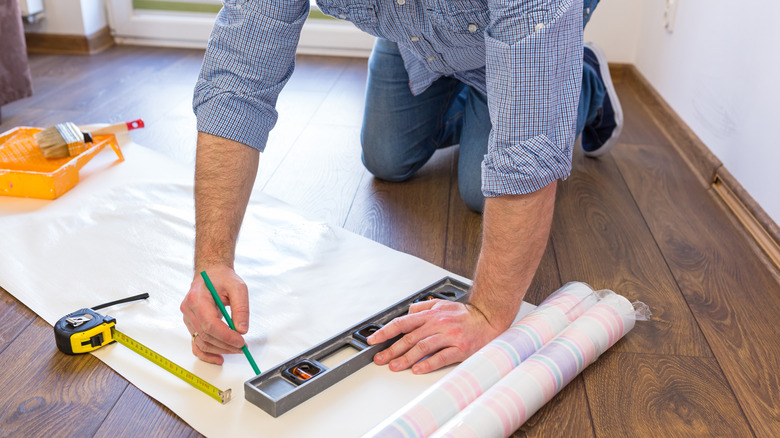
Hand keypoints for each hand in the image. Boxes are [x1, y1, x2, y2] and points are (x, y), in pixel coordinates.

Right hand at [180, 265, 249, 364]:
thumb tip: (242, 330)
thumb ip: (241, 308)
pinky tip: (220, 358)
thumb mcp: (238, 287)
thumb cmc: (222, 278)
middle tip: (243, 347)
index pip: (210, 324)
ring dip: (220, 350)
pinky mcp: (192, 325)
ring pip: (202, 342)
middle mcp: (189, 310)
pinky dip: (207, 354)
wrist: (210, 274)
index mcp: (197, 298)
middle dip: (226, 344)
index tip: (241, 341)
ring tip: (237, 349)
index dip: (226, 336)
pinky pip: (196, 344)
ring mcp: (188, 319)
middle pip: (206, 335)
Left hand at [368, 299, 502, 373]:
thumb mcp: (442, 305)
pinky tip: (418, 369)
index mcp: (431, 314)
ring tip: (395, 366)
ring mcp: (449, 336)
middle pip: (410, 337)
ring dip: (406, 358)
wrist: (489, 319)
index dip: (386, 331)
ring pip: (422, 347)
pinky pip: (441, 356)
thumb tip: (407, 313)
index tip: (374, 340)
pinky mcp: (460, 348)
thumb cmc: (466, 316)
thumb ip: (424, 308)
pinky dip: (428, 363)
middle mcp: (438, 324)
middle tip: (380, 359)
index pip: (403, 322)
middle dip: (392, 349)